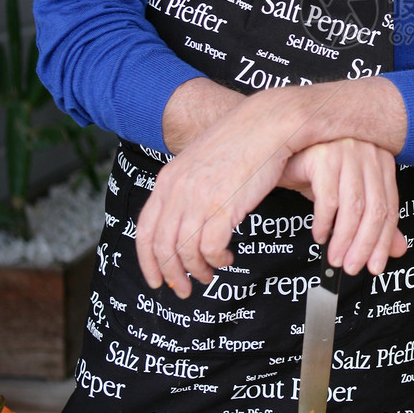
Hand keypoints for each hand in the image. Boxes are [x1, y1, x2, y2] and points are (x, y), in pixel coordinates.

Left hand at [136, 88, 297, 296]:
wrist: (268, 123)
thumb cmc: (242, 140)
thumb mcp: (202, 161)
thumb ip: (187, 185)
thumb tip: (183, 215)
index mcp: (169, 179)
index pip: (145, 230)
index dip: (148, 261)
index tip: (156, 279)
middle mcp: (178, 190)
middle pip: (162, 247)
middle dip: (171, 275)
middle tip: (183, 289)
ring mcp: (199, 198)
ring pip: (185, 252)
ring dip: (197, 270)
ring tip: (210, 273)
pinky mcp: (223, 206)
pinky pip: (211, 248)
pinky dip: (217, 260)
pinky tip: (226, 258)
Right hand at [281, 139, 405, 274]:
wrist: (287, 150)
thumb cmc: (320, 173)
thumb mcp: (350, 198)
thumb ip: (375, 221)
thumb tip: (398, 250)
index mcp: (382, 162)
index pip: (390, 208)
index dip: (383, 242)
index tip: (375, 266)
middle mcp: (368, 153)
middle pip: (374, 210)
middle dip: (364, 246)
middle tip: (352, 267)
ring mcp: (347, 152)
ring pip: (354, 207)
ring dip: (344, 239)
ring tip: (336, 257)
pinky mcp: (323, 156)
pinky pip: (329, 200)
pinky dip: (325, 224)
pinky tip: (321, 236)